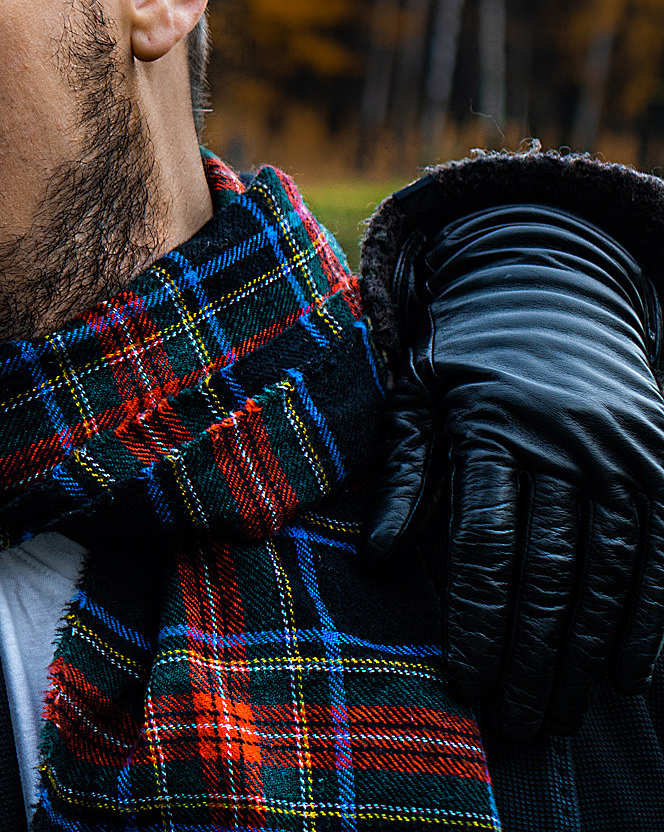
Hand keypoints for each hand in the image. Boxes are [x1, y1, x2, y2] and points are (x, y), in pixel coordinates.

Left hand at [364, 204, 663, 738]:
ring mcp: (621, 455)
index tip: (465, 678)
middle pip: (549, 571)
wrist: (547, 286)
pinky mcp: (659, 463)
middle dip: (531, 655)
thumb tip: (372, 558)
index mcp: (491, 429)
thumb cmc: (462, 359)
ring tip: (563, 713)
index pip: (485, 545)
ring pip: (609, 573)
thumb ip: (403, 477)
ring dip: (587, 653)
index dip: (478, 620)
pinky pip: (659, 553)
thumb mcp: (415, 399)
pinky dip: (651, 618)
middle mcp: (562, 444)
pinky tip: (631, 673)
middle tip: (517, 720)